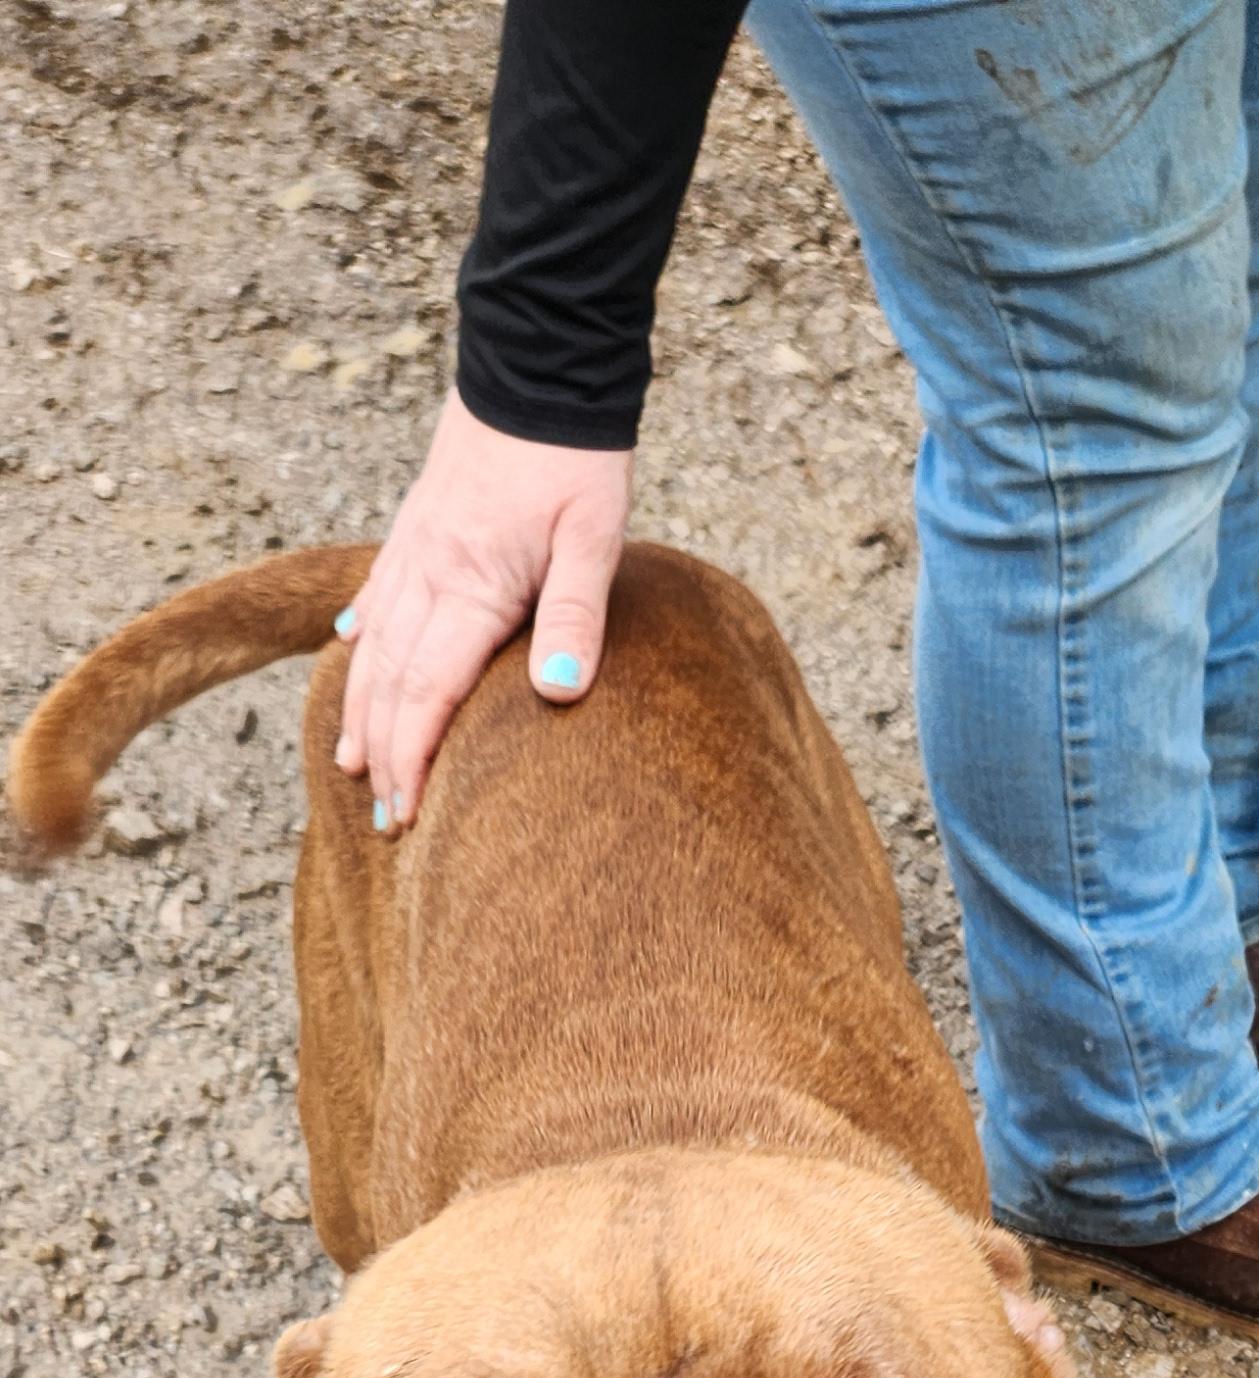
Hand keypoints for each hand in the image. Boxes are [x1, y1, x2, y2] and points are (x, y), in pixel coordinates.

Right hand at [334, 388, 632, 829]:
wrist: (539, 362)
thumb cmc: (577, 457)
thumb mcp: (595, 538)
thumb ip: (574, 619)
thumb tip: (556, 696)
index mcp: (471, 586)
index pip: (429, 693)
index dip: (415, 759)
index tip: (409, 815)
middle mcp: (429, 572)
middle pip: (392, 682)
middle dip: (385, 754)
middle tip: (383, 819)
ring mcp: (416, 547)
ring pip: (374, 644)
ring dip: (362, 709)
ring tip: (353, 762)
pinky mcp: (419, 524)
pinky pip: (379, 592)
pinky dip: (362, 635)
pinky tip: (350, 651)